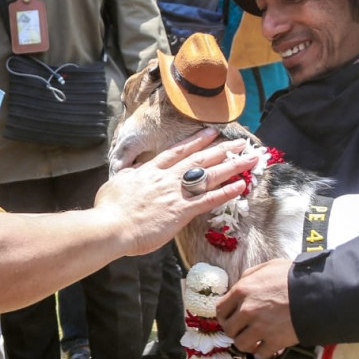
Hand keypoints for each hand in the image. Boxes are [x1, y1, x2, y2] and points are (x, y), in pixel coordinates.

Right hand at [95, 128, 256, 256]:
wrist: (111, 227)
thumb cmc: (109, 209)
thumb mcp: (116, 184)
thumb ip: (130, 176)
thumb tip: (134, 170)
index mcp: (150, 171)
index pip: (178, 152)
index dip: (196, 141)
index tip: (211, 132)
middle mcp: (167, 178)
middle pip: (199, 159)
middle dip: (222, 149)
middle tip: (240, 143)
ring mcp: (176, 193)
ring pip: (209, 175)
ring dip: (231, 166)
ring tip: (249, 159)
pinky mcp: (182, 211)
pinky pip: (209, 200)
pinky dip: (226, 192)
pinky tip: (240, 186)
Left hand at [217, 259, 298, 357]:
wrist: (317, 292)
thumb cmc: (293, 277)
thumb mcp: (268, 267)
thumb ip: (250, 276)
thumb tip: (241, 285)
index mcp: (242, 290)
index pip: (220, 309)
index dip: (225, 316)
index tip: (231, 318)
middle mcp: (247, 310)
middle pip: (229, 329)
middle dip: (235, 331)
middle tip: (244, 330)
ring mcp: (260, 327)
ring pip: (241, 344)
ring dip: (247, 343)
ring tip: (255, 340)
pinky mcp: (275, 341)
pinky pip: (260, 353)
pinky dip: (263, 352)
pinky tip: (269, 346)